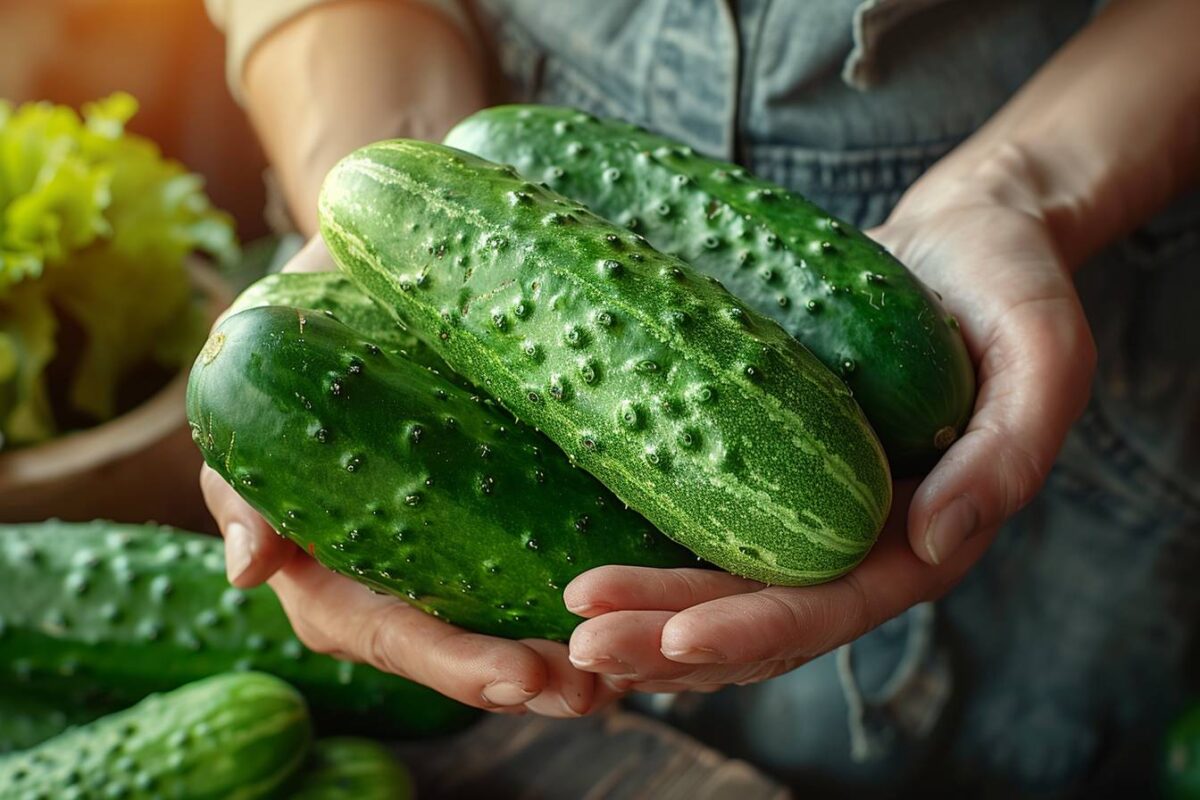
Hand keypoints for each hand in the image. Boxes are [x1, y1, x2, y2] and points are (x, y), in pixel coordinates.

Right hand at [200, 237, 615, 716]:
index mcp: (337, 569)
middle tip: (598, 689)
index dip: (453, 664)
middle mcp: (404, 572)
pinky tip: (646, 598)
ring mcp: (460, 543)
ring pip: (518, 621)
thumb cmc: (307, 323)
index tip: (519, 678)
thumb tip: (248, 569)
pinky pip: (552, 559)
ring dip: (578, 652)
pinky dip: (600, 588)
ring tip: (638, 668)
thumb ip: (245, 480)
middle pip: (469, 647)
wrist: (376, 262)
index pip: (393, 634)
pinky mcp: (512, 502)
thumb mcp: (259, 390)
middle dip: (532, 677)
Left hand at [564, 165, 1096, 690]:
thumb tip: (936, 539)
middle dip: (668, 642)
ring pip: (719, 588)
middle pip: (756, 619)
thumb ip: (1009, 453)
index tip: (675, 638)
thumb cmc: (1012, 284)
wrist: (963, 237)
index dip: (753, 631)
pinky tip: (581, 554)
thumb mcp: (1043, 354)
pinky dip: (648, 551)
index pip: (831, 611)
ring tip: (568, 622)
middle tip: (583, 644)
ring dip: (644, 614)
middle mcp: (855, 540)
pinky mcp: (767, 464)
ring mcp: (806, 510)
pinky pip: (704, 524)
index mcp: (919, 536)